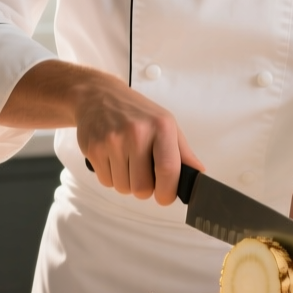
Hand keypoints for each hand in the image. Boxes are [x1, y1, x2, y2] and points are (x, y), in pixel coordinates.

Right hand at [0, 61, 202, 205]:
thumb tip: (199, 175)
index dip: (167, 192)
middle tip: (143, 173)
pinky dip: (111, 177)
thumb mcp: (166, 123)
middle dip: (145, 188)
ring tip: (126, 162)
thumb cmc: (136, 112)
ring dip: (127, 183)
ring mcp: (112, 141)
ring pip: (123, 188)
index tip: (165, 197)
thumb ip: (183, 152)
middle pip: (143, 187)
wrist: (99, 95)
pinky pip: (106, 182)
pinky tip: (113, 159)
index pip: (168, 170)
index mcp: (161, 126)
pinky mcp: (93, 148)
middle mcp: (136, 133)